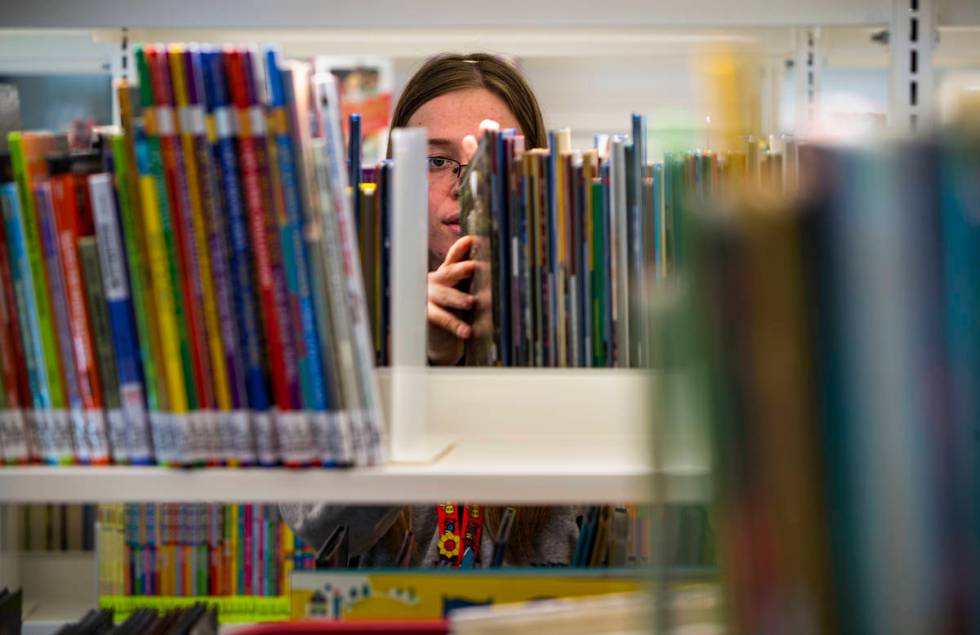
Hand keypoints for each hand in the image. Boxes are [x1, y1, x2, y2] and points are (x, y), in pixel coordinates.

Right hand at [427, 235, 476, 365]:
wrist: (435, 332)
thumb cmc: (452, 306)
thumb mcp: (460, 287)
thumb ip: (469, 273)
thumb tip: (487, 255)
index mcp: (445, 272)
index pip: (455, 256)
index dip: (463, 247)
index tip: (474, 240)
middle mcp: (435, 281)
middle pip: (449, 273)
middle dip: (461, 270)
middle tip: (474, 267)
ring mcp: (429, 298)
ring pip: (445, 296)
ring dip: (457, 298)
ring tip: (471, 302)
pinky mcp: (427, 316)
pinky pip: (442, 319)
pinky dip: (455, 325)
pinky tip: (467, 331)